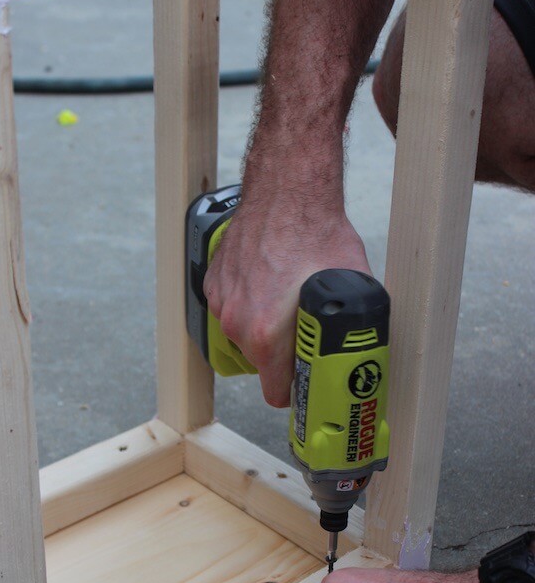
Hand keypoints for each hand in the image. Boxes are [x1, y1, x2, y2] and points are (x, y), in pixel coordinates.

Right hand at [203, 197, 368, 406]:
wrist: (287, 189)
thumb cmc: (316, 232)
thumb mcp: (351, 285)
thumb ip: (354, 325)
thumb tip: (369, 346)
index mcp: (267, 335)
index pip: (275, 393)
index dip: (296, 389)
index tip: (307, 381)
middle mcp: (237, 323)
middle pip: (262, 363)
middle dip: (284, 355)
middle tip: (307, 334)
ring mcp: (222, 302)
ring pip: (245, 334)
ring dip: (265, 327)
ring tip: (288, 301)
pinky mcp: (214, 283)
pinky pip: (233, 308)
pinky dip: (249, 303)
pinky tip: (270, 282)